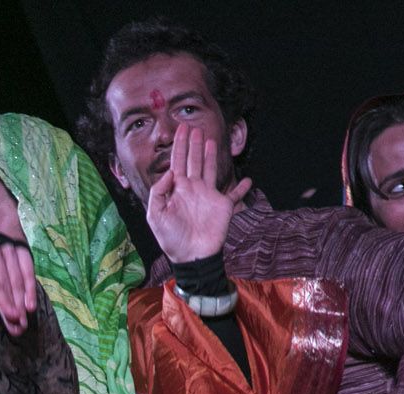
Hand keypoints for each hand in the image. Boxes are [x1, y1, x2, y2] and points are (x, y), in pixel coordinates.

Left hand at [0, 241, 37, 336]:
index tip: (11, 314)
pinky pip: (28, 270)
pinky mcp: (21, 251)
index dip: (2, 299)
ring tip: (23, 319)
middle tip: (18, 323)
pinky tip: (31, 304)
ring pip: (18, 278)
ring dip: (22, 300)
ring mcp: (9, 250)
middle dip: (14, 304)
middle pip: (6, 282)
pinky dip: (31, 288)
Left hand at [144, 125, 252, 264]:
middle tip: (194, 127)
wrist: (190, 256)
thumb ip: (159, 191)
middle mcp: (193, 189)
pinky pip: (235, 195)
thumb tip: (170, 172)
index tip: (181, 129)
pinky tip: (248, 180)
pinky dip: (242, 188)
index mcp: (177, 189)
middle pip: (193, 161)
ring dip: (210, 156)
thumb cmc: (171, 238)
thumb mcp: (155, 215)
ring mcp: (208, 196)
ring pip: (210, 169)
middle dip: (193, 144)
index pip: (178, 162)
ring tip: (211, 140)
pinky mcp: (223, 206)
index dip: (179, 145)